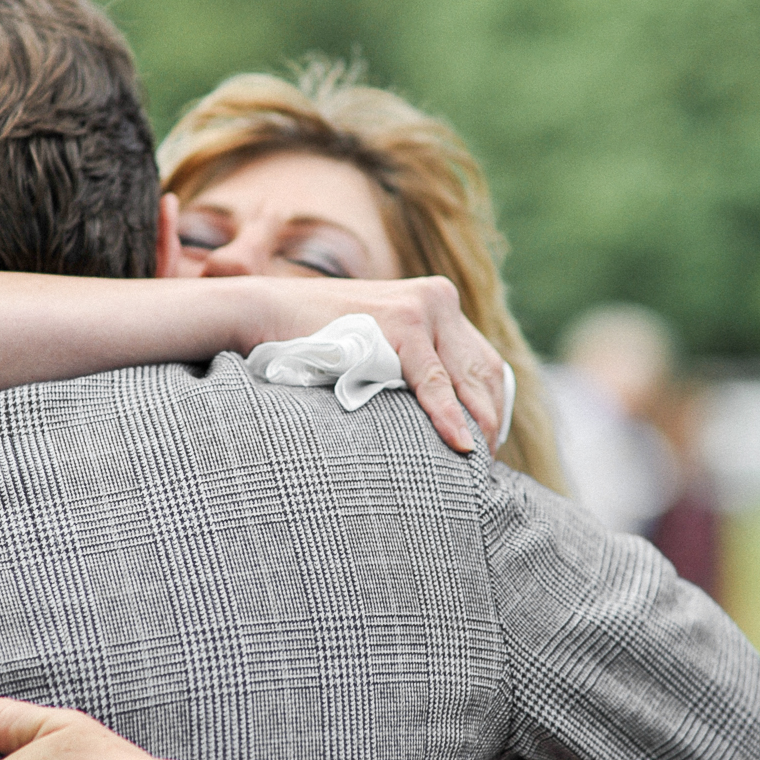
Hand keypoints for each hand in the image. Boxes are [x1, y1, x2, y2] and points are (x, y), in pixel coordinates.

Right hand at [260, 275, 508, 454]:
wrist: (268, 312)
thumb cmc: (315, 337)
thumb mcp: (377, 342)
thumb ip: (412, 360)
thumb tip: (445, 409)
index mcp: (436, 299)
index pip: (483, 361)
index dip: (492, 405)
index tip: (487, 442)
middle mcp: (438, 298)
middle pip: (483, 369)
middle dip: (489, 418)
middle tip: (486, 461)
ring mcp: (422, 307)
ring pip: (465, 377)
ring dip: (477, 423)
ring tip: (477, 461)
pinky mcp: (404, 321)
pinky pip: (435, 381)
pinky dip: (449, 416)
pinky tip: (461, 444)